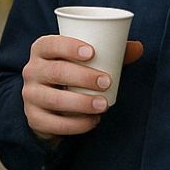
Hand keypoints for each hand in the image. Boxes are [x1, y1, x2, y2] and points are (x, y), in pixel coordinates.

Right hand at [21, 36, 143, 141]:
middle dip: (83, 77)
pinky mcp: (34, 118)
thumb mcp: (86, 61)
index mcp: (42, 50)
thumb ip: (111, 53)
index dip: (69, 47)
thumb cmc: (72, 73)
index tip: (92, 53)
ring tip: (103, 105)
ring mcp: (30, 95)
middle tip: (106, 81)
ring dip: (81, 103)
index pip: (51, 44)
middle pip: (55, 72)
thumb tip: (139, 48)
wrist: (49, 104)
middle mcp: (31, 71)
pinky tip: (93, 121)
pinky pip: (53, 123)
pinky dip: (75, 124)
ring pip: (53, 99)